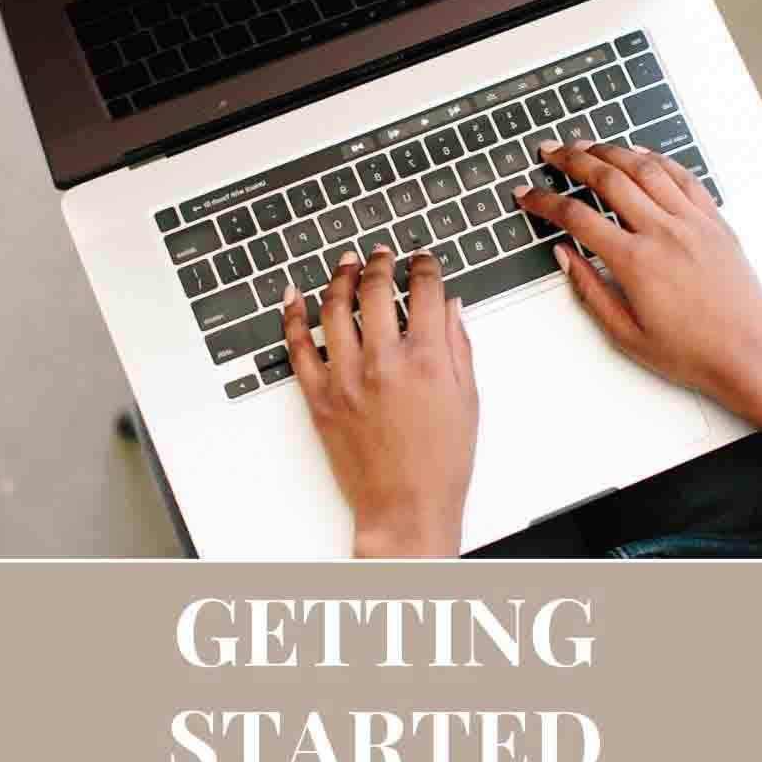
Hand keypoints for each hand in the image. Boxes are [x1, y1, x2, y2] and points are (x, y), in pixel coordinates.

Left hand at [283, 246, 478, 556]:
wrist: (405, 507)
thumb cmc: (441, 462)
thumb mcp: (468, 399)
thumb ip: (459, 346)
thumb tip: (449, 306)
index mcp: (429, 360)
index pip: (424, 290)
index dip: (423, 265)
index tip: (421, 259)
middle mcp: (386, 362)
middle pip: (376, 289)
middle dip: (380, 262)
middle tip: (380, 253)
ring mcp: (348, 378)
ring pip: (335, 308)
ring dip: (340, 277)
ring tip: (345, 264)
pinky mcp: (319, 397)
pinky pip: (299, 347)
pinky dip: (293, 317)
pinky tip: (294, 297)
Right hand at [515, 140, 761, 417]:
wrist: (749, 354)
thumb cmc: (693, 352)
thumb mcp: (627, 335)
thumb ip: (590, 292)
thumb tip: (565, 257)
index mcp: (635, 262)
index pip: (576, 218)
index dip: (544, 202)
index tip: (526, 194)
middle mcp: (663, 233)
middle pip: (608, 179)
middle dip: (572, 160)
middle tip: (551, 152)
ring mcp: (692, 222)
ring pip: (645, 169)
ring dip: (611, 151)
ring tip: (588, 145)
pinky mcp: (715, 221)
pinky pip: (683, 177)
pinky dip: (657, 160)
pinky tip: (641, 155)